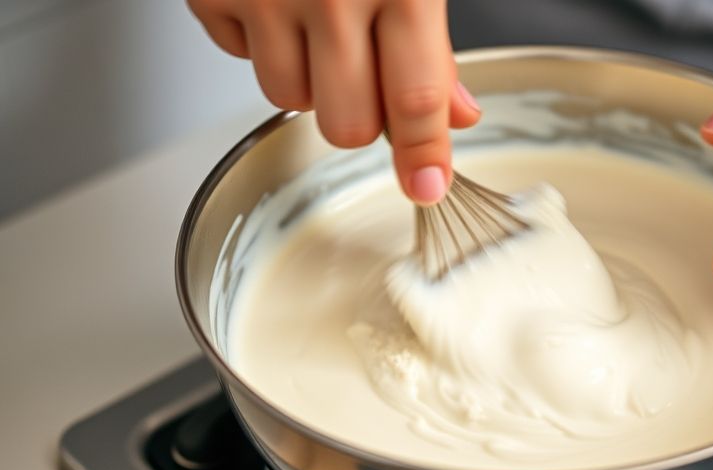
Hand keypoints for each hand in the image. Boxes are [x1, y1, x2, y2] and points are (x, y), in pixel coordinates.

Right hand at [187, 0, 480, 204]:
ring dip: (308, 81)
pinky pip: (236, 57)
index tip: (426, 188)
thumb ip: (434, 44)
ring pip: (288, 101)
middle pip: (346, 124)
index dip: (423, 154)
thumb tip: (457, 114)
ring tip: (315, 20)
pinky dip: (257, 41)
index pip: (415, 98)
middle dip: (362, 117)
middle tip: (365, 74)